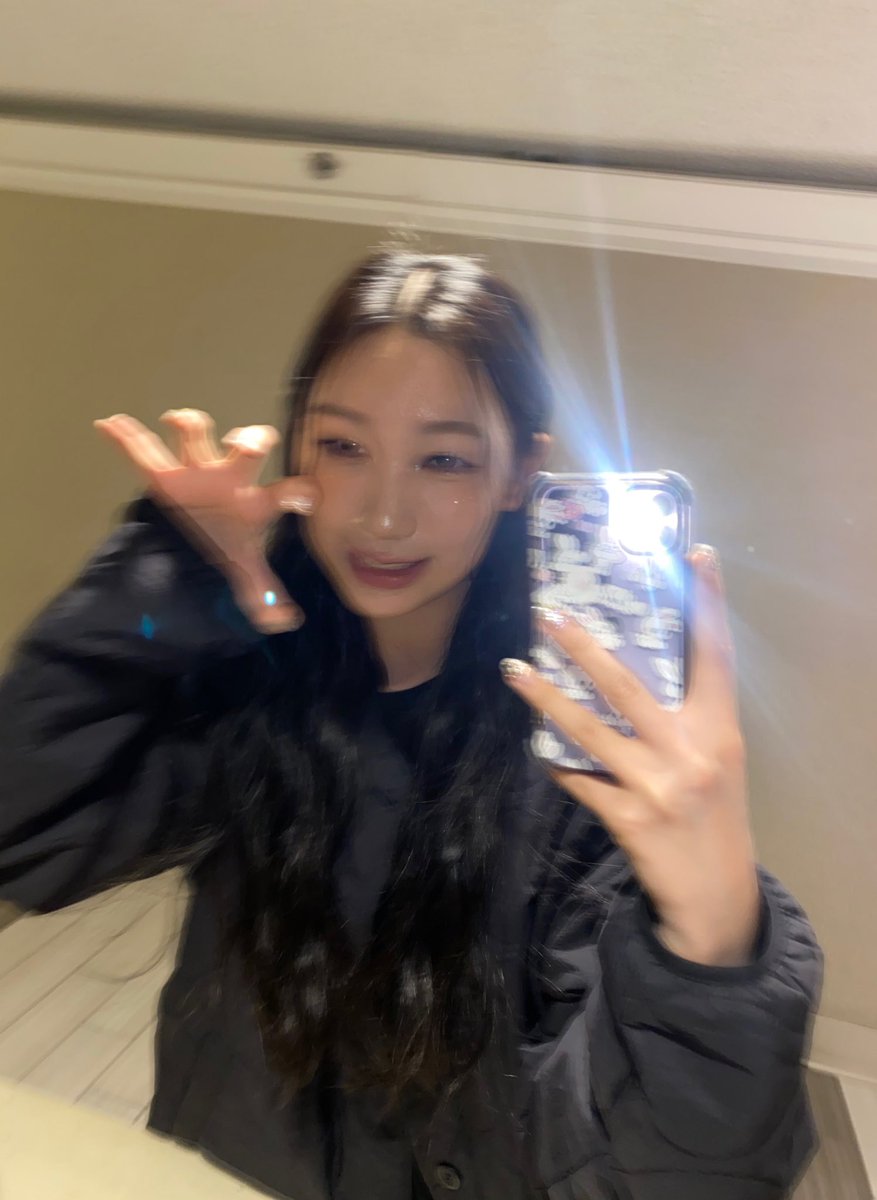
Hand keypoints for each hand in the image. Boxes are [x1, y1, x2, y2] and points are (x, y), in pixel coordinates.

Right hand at [95, 409, 317, 633]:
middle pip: (246, 449)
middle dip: (249, 441)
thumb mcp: (245, 573)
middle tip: (243, 446)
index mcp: (255, 502)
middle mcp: (230, 477)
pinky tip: (109, 425)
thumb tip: (286, 621)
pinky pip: (141, 452)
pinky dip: (124, 438)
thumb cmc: (228, 543)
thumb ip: (264, 597)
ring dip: (188, 425)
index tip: (305, 499)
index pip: (285, 493)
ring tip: (177, 422)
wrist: (193, 538)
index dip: (298, 494)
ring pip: (196, 436)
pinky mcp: (164, 476)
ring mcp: (197, 471)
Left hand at [501, 546, 760, 966]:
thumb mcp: (716, 758)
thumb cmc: (715, 814)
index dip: (707, 601)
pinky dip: (556, 760)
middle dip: (586, 646)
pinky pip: (578, 779)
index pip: (715, 653)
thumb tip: (628, 666)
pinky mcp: (628, 818)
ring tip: (514, 668)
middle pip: (630, 685)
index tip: (695, 553)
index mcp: (719, 728)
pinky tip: (536, 745)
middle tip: (551, 612)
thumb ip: (686, 716)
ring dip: (547, 697)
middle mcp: (691, 751)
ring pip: (590, 730)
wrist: (716, 894)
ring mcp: (657, 785)